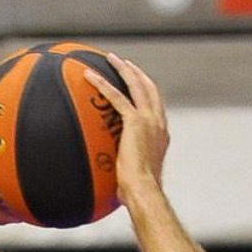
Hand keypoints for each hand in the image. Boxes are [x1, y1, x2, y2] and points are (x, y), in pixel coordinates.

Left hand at [85, 53, 168, 206]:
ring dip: (123, 69)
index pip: (155, 106)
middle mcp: (158, 123)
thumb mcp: (136, 175)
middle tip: (124, 63)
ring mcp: (149, 120)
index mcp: (161, 134)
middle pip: (149, 88)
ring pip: (136, 85)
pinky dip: (103, 84)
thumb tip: (116, 179)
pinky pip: (116, 96)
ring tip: (110, 58)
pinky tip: (89, 76)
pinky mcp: (135, 122)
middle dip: (136, 73)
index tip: (137, 84)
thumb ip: (129, 167)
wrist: (145, 191)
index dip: (146, 92)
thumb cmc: (139, 192)